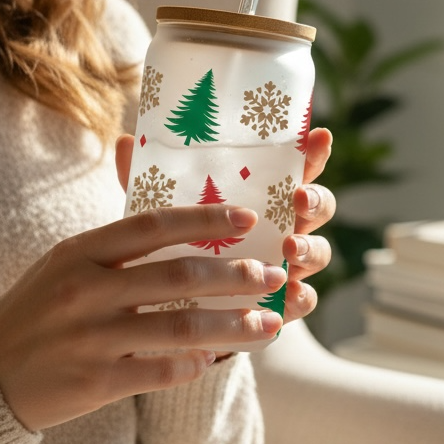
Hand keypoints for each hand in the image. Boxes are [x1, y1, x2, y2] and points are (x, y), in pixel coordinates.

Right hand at [0, 206, 285, 431]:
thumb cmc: (38, 310)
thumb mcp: (65, 263)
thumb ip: (118, 244)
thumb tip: (186, 224)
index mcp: (79, 252)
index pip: (153, 225)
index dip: (205, 219)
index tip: (249, 219)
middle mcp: (84, 290)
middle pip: (177, 277)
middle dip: (235, 276)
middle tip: (272, 275)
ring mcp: (89, 338)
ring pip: (179, 328)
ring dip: (232, 326)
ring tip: (268, 323)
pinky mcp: (93, 383)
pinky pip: (159, 371)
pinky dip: (194, 365)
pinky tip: (217, 360)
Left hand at [115, 128, 336, 327]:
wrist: (171, 307)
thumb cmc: (172, 246)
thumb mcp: (160, 213)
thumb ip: (148, 181)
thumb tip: (124, 141)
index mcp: (262, 196)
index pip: (295, 167)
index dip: (312, 151)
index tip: (317, 136)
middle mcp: (282, 225)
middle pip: (319, 206)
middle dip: (316, 200)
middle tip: (298, 199)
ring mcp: (285, 265)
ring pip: (317, 252)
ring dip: (309, 248)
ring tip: (288, 248)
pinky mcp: (280, 303)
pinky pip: (303, 300)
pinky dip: (298, 298)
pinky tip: (286, 297)